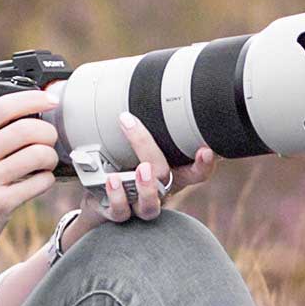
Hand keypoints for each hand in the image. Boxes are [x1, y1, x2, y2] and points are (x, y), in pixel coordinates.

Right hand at [0, 70, 60, 266]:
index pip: (1, 108)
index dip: (31, 99)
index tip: (49, 99)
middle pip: (25, 130)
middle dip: (47, 131)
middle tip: (50, 136)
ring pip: (36, 156)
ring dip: (49, 155)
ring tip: (46, 159)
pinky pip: (37, 184)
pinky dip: (46, 179)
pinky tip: (40, 179)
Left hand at [85, 111, 216, 225]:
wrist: (99, 199)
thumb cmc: (122, 167)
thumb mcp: (134, 147)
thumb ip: (143, 130)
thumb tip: (140, 92)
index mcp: (170, 174)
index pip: (196, 172)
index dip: (204, 164)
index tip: (205, 150)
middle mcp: (159, 192)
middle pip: (164, 178)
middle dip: (155, 161)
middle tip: (144, 158)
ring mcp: (140, 205)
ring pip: (150, 205)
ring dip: (144, 188)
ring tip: (134, 172)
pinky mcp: (119, 214)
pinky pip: (120, 211)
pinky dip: (116, 196)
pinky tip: (111, 180)